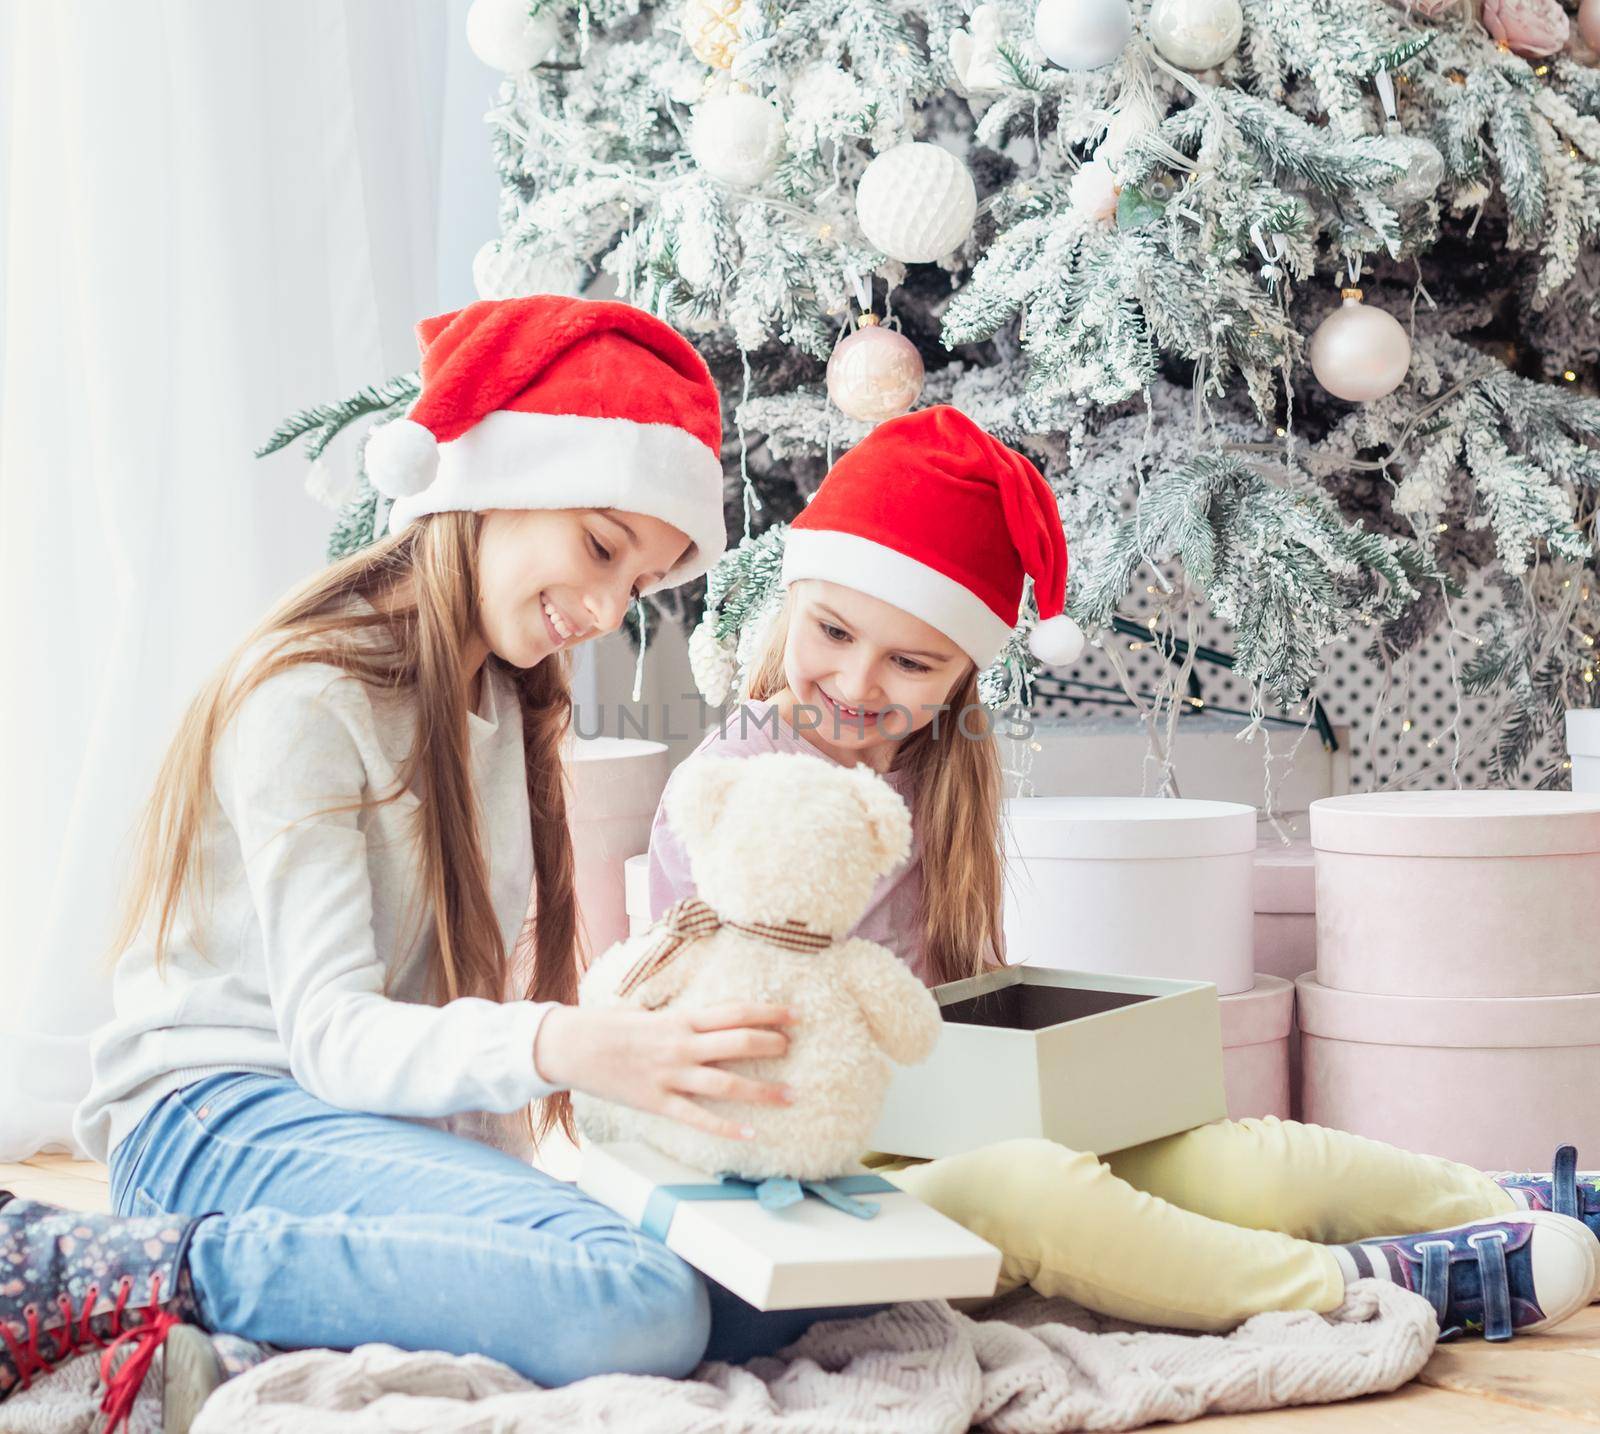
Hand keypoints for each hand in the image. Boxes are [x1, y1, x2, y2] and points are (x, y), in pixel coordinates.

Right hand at [534, 1003, 797, 1140]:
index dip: (768, 1012)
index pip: (734, 1011)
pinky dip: (726, 1127)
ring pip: (726, 1082)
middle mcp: (681, 1044)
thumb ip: (681, 1020)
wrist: (571, 1046)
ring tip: (790, 1095)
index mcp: (680, 1019)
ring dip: (762, 1090)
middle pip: (738, 1042)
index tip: (795, 1015)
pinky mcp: (657, 1102)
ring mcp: (670, 1075)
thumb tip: (710, 1021)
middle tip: (793, 1050)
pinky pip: (698, 1118)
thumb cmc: (610, 1027)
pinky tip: (750, 1134)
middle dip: (771, 1045)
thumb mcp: (650, 1013)